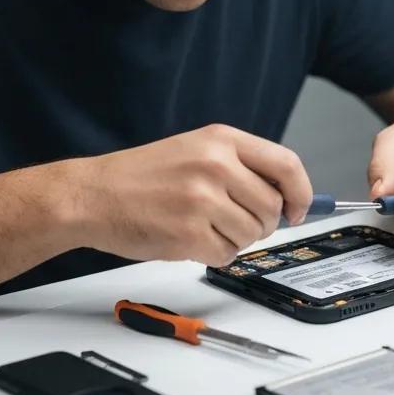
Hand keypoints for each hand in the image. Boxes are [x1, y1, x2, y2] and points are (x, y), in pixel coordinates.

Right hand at [73, 125, 312, 266]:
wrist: (93, 195)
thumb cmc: (143, 176)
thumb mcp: (196, 150)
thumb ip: (241, 166)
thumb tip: (287, 198)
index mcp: (221, 140)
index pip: (286, 165)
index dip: (301, 192)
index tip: (298, 209)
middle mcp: (216, 165)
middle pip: (272, 207)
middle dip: (263, 223)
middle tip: (238, 222)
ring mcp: (202, 200)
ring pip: (252, 234)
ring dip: (235, 239)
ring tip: (205, 227)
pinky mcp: (188, 233)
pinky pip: (226, 254)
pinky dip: (214, 254)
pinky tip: (190, 239)